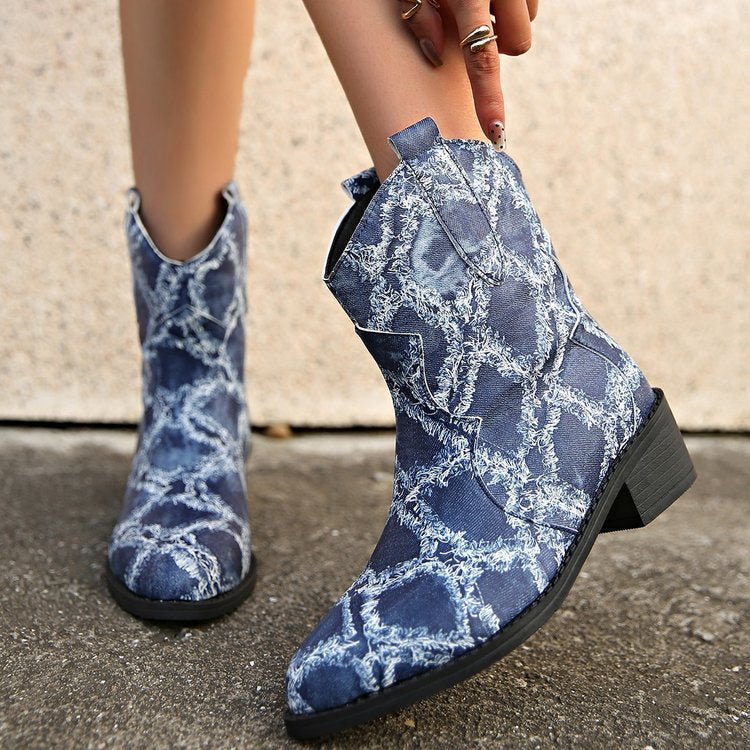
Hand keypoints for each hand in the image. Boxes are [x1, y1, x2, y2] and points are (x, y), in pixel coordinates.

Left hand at [400, 0, 538, 147]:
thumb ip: (419, 12)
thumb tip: (434, 54)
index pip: (482, 59)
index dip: (489, 99)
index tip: (494, 131)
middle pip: (519, 43)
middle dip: (502, 43)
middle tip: (473, 22)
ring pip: (526, 21)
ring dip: (506, 17)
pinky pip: (530, 2)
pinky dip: (512, 1)